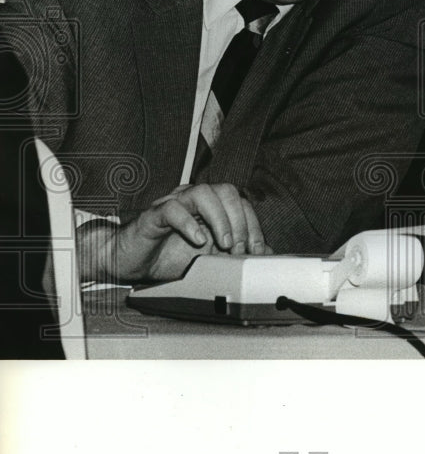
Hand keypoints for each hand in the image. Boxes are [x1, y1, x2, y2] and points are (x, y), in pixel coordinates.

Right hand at [81, 183, 267, 283]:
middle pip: (227, 191)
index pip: (241, 203)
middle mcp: (194, 200)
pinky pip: (172, 209)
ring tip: (223, 243)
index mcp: (211, 207)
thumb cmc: (167, 256)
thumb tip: (266, 253)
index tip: (256, 250)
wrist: (129, 262)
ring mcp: (174, 204)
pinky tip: (197, 240)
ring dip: (219, 218)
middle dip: (240, 220)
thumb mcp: (210, 259)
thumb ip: (236, 253)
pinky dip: (188, 223)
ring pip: (202, 193)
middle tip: (239, 248)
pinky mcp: (153, 215)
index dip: (253, 225)